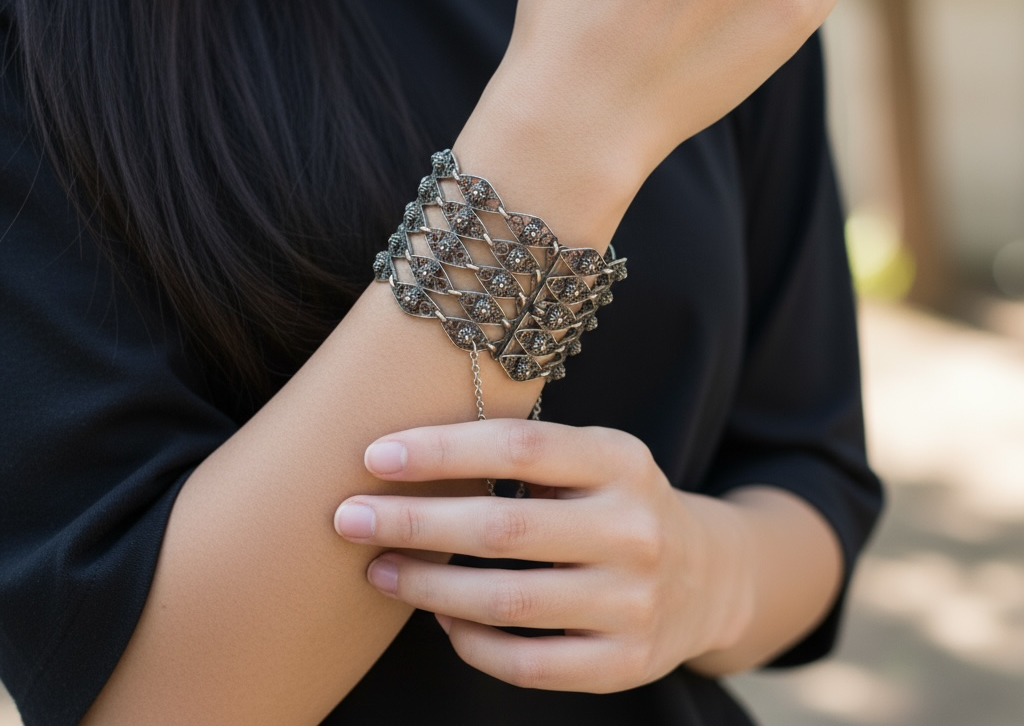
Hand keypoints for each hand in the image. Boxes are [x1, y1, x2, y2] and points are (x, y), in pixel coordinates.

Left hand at [333, 420, 753, 691]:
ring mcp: (635, 602)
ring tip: (379, 569)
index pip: (520, 446)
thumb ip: (526, 452)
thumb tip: (407, 456)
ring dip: (428, 588)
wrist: (707, 575)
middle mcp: (635, 528)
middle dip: (414, 522)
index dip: (443, 450)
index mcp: (621, 460)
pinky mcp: (624, 663)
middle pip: (503, 527)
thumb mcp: (593, 458)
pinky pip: (528, 663)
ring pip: (508, 600)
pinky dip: (472, 642)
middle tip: (347, 517)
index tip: (376, 455)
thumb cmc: (616, 502)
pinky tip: (440, 620)